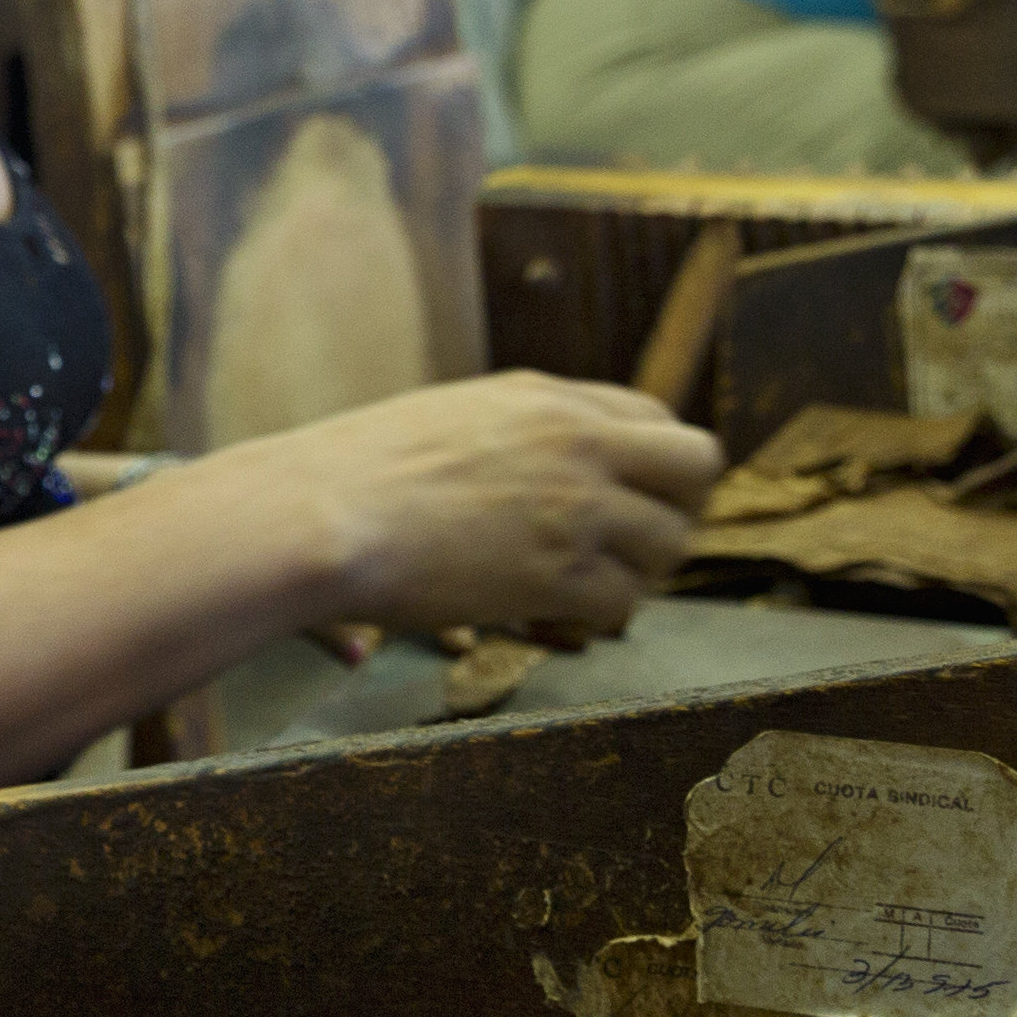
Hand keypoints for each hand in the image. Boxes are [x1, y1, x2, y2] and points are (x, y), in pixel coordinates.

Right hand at [244, 372, 720, 643]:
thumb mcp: (446, 419)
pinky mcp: (557, 573)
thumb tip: (529, 466)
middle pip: (697, 467)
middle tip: (633, 546)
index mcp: (547, 398)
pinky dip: (597, 617)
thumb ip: (509, 433)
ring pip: (670, 543)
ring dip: (638, 572)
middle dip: (676, 510)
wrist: (319, 514)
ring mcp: (574, 507)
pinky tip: (554, 618)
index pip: (658, 420)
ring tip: (587, 587)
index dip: (655, 467)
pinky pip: (623, 602)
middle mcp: (577, 442)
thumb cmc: (352, 472)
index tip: (629, 499)